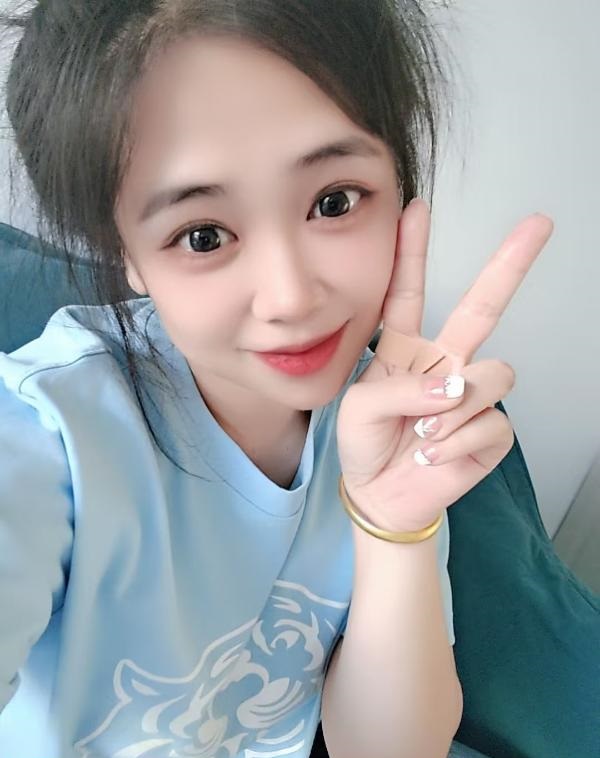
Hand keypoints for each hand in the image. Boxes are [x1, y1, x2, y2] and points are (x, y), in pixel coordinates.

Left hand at [336, 198, 553, 532]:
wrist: (378, 494)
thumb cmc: (364, 444)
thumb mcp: (359, 408)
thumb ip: (399, 388)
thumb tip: (455, 385)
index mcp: (405, 348)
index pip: (409, 292)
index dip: (412, 250)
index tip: (417, 208)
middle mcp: (444, 361)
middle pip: (483, 306)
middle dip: (510, 265)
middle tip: (539, 224)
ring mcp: (470, 394)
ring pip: (495, 373)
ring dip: (457, 407)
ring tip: (424, 432)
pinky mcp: (490, 430)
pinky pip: (491, 422)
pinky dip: (458, 442)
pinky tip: (434, 455)